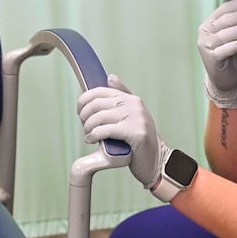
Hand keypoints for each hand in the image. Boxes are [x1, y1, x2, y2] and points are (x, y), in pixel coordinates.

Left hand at [76, 75, 169, 189]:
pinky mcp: (135, 132)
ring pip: (99, 117)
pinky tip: (92, 140)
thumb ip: (122, 97)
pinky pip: (105, 130)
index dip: (84, 100)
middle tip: (85, 127)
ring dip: (88, 128)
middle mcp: (134, 105)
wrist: (156, 160)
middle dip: (85, 116)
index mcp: (131, 98)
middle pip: (96, 104)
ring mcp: (136, 118)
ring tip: (88, 135)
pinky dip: (94, 136)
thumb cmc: (139, 140)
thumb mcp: (132, 114)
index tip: (80, 111)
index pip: (100, 91)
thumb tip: (110, 77)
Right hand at [197, 0, 236, 107]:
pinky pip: (226, 49)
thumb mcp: (236, 35)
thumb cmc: (231, 56)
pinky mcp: (211, 59)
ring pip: (227, 33)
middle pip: (227, 19)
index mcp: (209, 23)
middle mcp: (205, 32)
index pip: (225, 8)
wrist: (225, 80)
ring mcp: (206, 46)